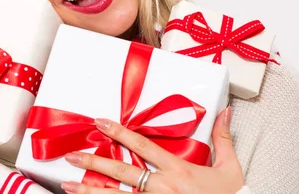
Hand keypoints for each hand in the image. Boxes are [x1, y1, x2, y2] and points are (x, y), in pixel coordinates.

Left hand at [60, 106, 244, 193]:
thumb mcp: (230, 168)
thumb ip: (222, 139)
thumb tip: (224, 111)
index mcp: (179, 170)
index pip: (143, 146)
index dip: (120, 133)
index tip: (101, 122)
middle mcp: (163, 188)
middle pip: (122, 172)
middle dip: (93, 162)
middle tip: (71, 155)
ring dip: (90, 191)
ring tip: (67, 185)